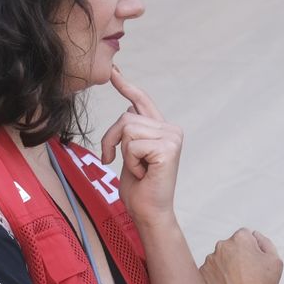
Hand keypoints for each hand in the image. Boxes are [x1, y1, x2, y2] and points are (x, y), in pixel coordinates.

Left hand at [99, 66, 181, 225]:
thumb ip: (132, 133)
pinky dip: (131, 162)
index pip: (141, 102)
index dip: (126, 86)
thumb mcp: (130, 154)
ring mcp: (172, 137)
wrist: (149, 212)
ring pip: (127, 129)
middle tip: (115, 161)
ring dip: (124, 154)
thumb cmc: (139, 189)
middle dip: (112, 139)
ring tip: (138, 169)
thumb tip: (127, 112)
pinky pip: (132, 145)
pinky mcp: (168, 148)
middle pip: (125, 117)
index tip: (113, 71)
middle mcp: (171, 129)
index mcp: (162, 129)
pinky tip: (143, 173)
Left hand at [201, 229, 282, 283]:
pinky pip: (211, 270)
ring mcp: (210, 260)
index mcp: (240, 238)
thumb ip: (265, 242)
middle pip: (231, 246)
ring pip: (220, 258)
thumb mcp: (275, 260)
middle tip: (247, 273)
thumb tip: (255, 235)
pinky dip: (217, 275)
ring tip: (237, 281)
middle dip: (237, 255)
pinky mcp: (203, 273)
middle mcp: (222, 246)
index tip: (254, 261)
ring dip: (226, 265)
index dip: (252, 248)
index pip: (245, 235)